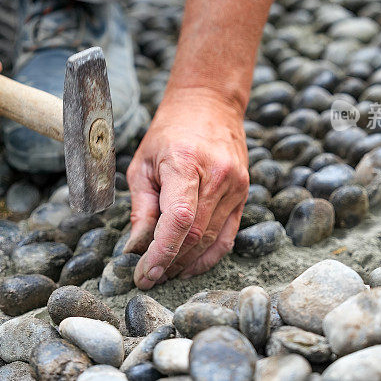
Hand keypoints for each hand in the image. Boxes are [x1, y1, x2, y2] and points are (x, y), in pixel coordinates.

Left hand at [124, 88, 249, 289]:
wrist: (209, 104)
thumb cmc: (168, 133)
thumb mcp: (143, 165)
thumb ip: (141, 209)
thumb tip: (136, 250)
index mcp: (186, 162)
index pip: (179, 220)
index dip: (161, 253)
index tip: (143, 275)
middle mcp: (217, 175)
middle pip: (196, 235)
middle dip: (169, 263)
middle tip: (148, 277)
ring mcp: (236, 185)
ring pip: (212, 240)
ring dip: (186, 263)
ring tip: (164, 274)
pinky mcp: (244, 193)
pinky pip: (228, 237)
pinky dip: (208, 257)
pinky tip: (188, 267)